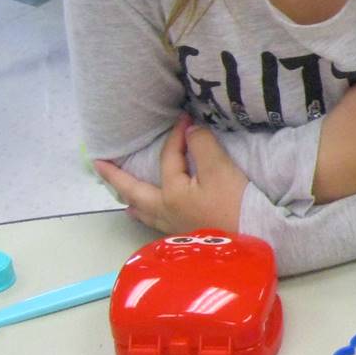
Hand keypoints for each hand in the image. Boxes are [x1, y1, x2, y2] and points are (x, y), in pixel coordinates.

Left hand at [95, 115, 247, 234]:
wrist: (256, 237)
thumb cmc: (236, 203)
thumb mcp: (220, 169)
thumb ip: (202, 145)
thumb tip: (190, 131)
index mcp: (171, 194)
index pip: (169, 157)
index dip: (176, 135)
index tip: (184, 117)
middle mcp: (166, 212)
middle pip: (134, 192)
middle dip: (116, 177)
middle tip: (99, 166)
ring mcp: (175, 227)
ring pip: (144, 212)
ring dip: (131, 200)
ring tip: (122, 198)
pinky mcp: (188, 237)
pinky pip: (157, 222)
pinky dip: (148, 214)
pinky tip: (153, 216)